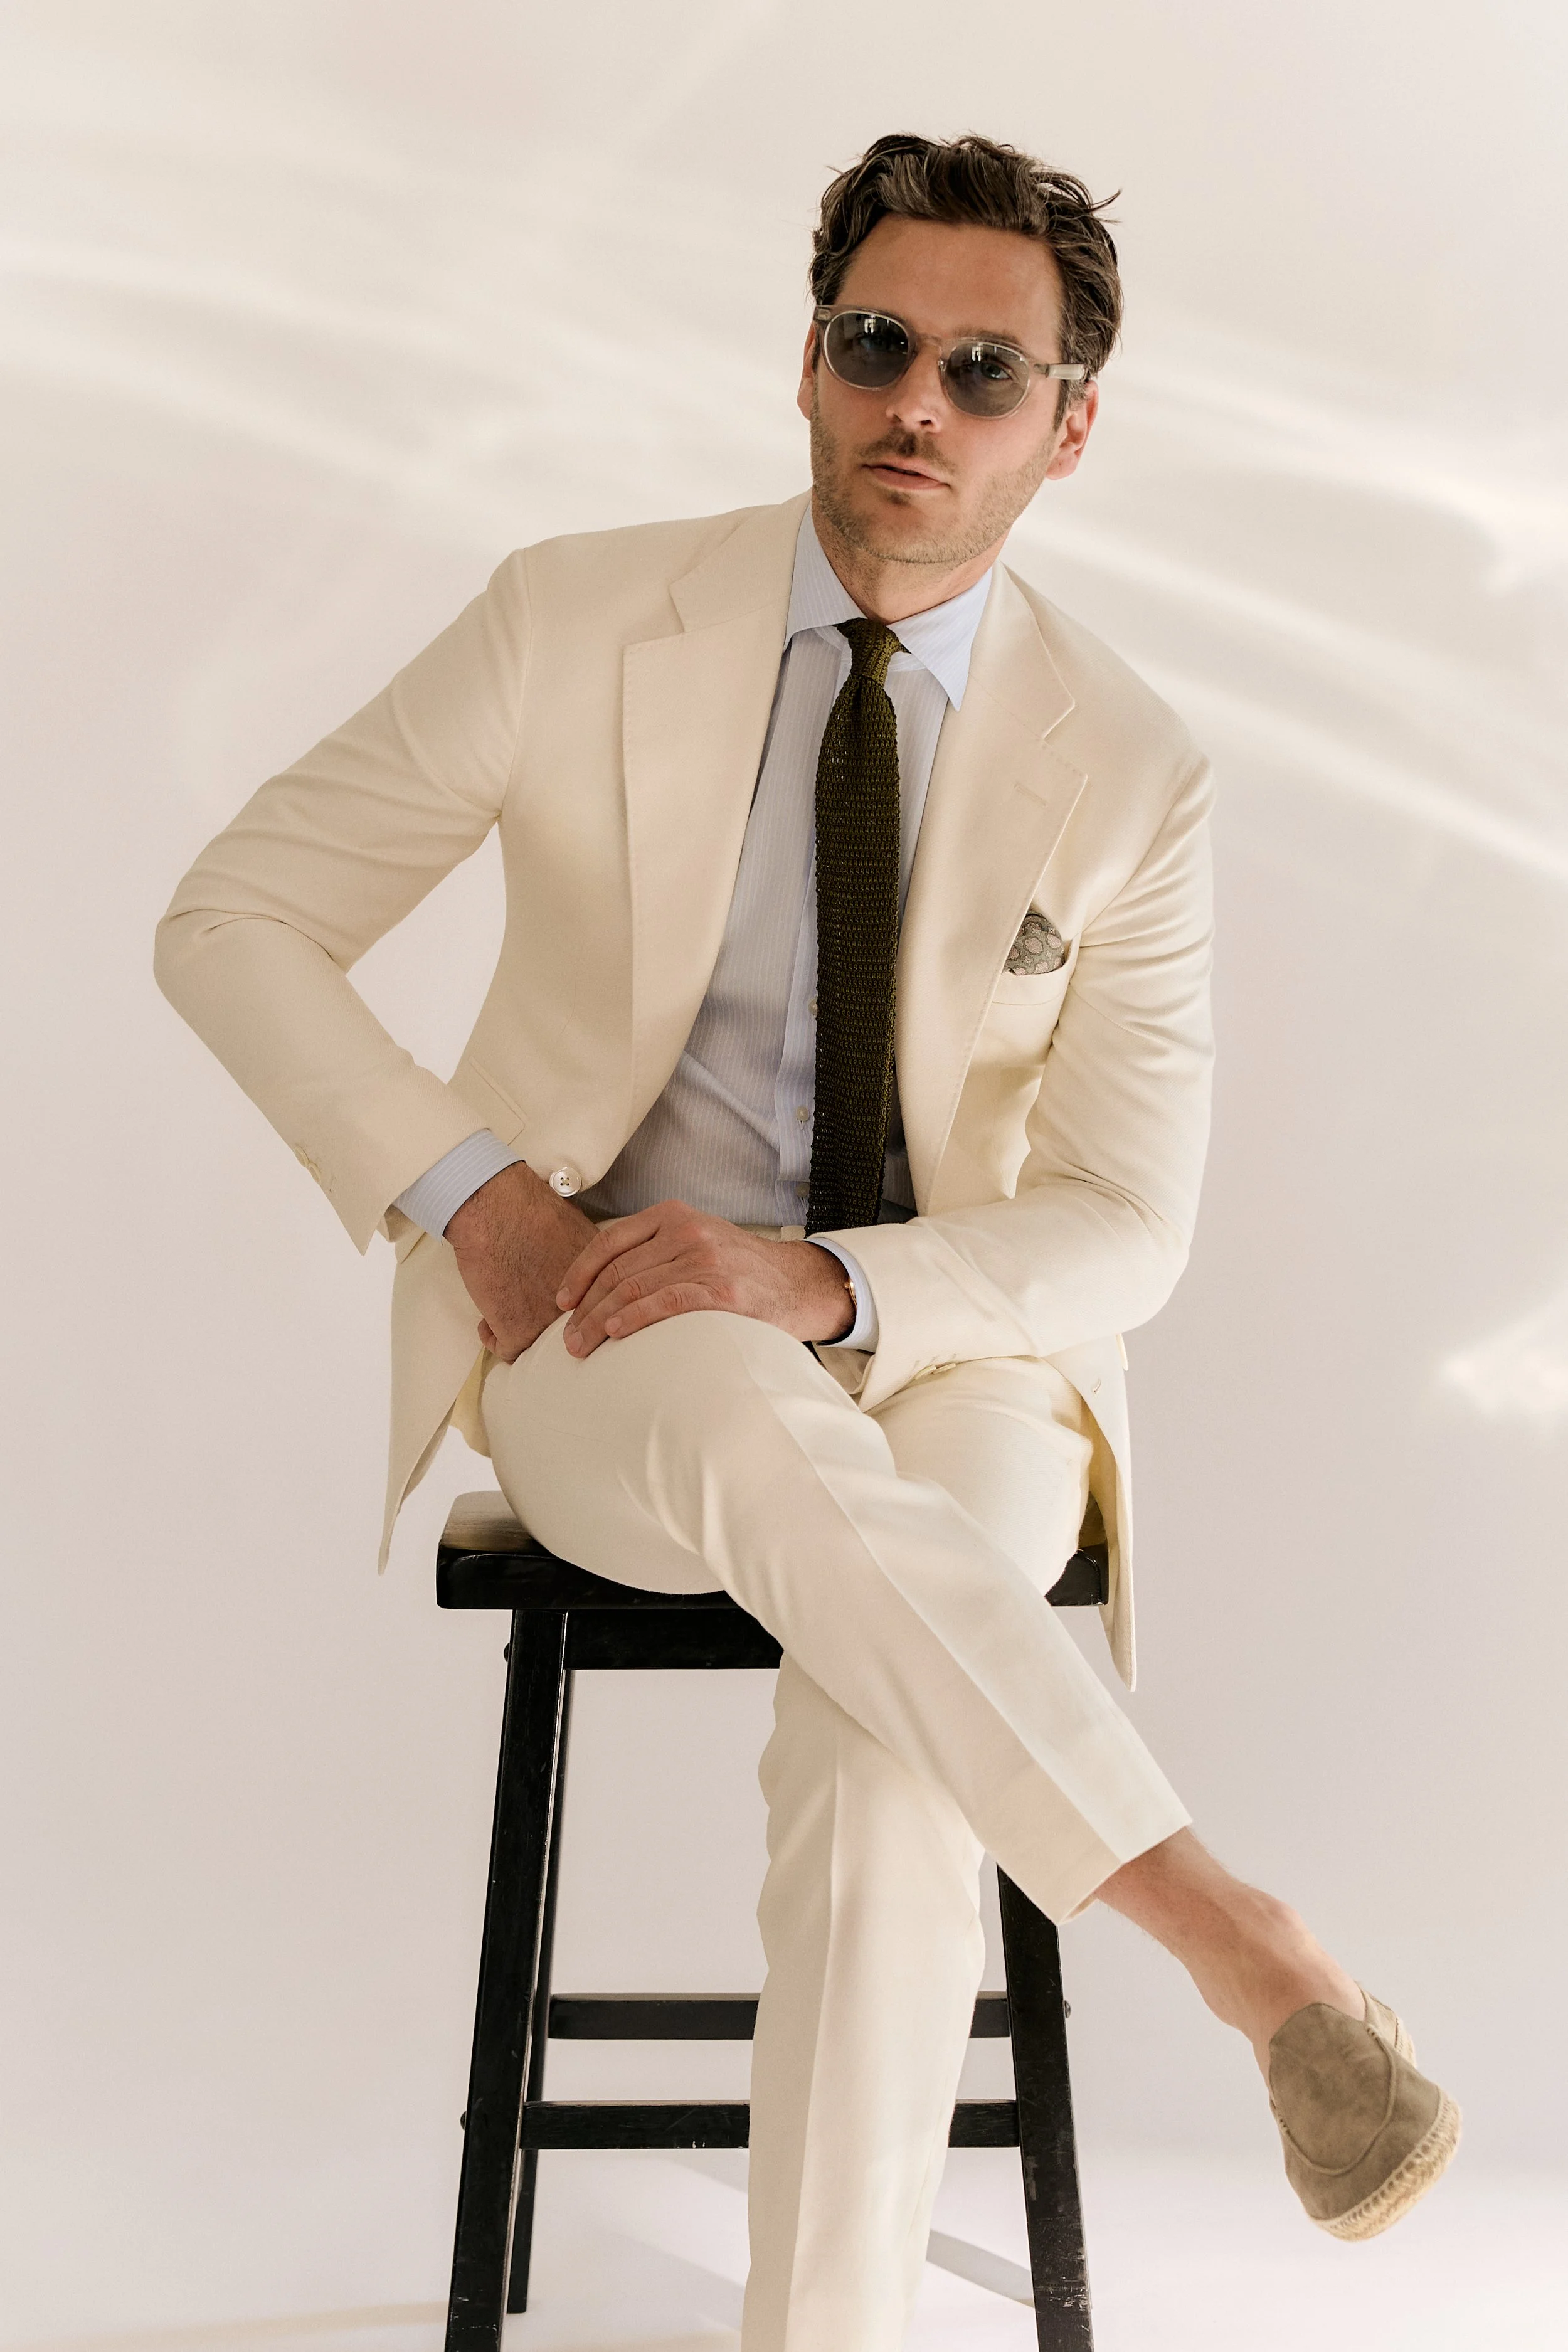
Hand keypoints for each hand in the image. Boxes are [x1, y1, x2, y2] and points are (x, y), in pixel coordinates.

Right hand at [445, 1161, 596, 1362]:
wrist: (497, 1211)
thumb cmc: (530, 1211)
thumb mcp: (578, 1234)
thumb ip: (587, 1264)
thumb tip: (585, 1280)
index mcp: (600, 1285)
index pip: (598, 1315)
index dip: (575, 1313)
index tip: (557, 1308)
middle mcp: (582, 1308)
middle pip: (573, 1335)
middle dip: (550, 1327)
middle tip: (528, 1313)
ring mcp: (551, 1323)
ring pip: (541, 1347)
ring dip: (522, 1333)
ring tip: (505, 1313)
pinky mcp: (519, 1333)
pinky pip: (507, 1351)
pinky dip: (492, 1337)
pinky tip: (487, 1321)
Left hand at [555, 1200, 855, 1356]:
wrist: (796, 1284)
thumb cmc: (737, 1271)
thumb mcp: (695, 1242)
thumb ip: (654, 1251)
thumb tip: (598, 1284)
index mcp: (672, 1216)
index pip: (610, 1242)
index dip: (578, 1273)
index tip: (560, 1301)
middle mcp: (686, 1231)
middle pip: (617, 1271)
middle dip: (584, 1307)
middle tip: (566, 1339)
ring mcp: (704, 1259)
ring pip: (633, 1289)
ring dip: (599, 1321)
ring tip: (580, 1347)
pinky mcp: (721, 1291)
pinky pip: (664, 1303)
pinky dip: (633, 1319)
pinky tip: (615, 1334)